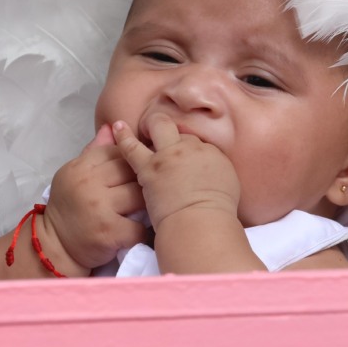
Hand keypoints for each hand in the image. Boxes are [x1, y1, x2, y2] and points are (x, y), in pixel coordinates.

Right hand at [44, 124, 146, 268]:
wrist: (54, 246)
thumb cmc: (69, 208)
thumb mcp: (75, 174)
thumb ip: (95, 152)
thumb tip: (114, 127)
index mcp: (81, 166)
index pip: (118, 151)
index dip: (134, 159)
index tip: (144, 168)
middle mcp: (88, 183)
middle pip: (132, 170)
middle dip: (146, 179)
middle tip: (156, 188)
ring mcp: (99, 207)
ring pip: (139, 195)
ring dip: (149, 203)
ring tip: (152, 207)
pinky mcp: (108, 231)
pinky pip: (139, 227)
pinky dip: (144, 231)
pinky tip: (143, 231)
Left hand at [113, 114, 239, 229]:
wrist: (201, 221)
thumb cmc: (218, 213)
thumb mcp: (229, 188)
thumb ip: (217, 174)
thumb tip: (209, 174)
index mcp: (213, 153)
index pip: (197, 143)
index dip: (189, 150)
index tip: (185, 159)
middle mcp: (192, 148)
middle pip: (181, 132)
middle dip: (175, 133)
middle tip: (169, 140)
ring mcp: (170, 154)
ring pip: (160, 127)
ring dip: (154, 125)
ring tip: (146, 126)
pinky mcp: (149, 166)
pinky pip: (132, 147)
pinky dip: (124, 136)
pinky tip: (118, 127)